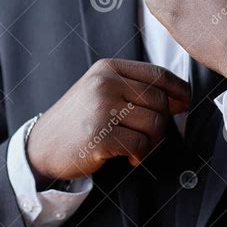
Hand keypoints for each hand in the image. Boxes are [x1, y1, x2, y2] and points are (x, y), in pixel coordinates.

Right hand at [26, 59, 189, 181]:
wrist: (41, 146)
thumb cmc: (79, 120)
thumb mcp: (102, 90)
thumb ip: (135, 88)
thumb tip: (181, 98)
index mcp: (108, 68)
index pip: (158, 74)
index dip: (179, 90)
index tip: (185, 103)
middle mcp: (105, 83)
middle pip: (160, 101)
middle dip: (163, 123)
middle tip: (151, 136)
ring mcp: (101, 109)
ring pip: (155, 124)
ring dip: (152, 143)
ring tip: (137, 148)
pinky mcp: (99, 136)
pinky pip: (140, 146)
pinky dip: (141, 156)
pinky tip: (129, 158)